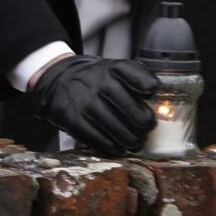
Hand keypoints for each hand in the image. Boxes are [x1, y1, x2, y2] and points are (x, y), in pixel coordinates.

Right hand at [30, 54, 158, 153]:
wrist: (58, 80)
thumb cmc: (96, 79)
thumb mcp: (116, 69)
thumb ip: (139, 77)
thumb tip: (157, 92)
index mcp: (111, 68)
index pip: (131, 72)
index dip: (145, 84)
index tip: (151, 93)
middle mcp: (96, 82)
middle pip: (126, 105)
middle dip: (142, 121)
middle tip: (146, 129)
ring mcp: (82, 101)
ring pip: (112, 125)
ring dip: (128, 138)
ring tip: (134, 143)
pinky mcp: (70, 118)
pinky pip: (94, 137)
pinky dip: (108, 146)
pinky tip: (116, 147)